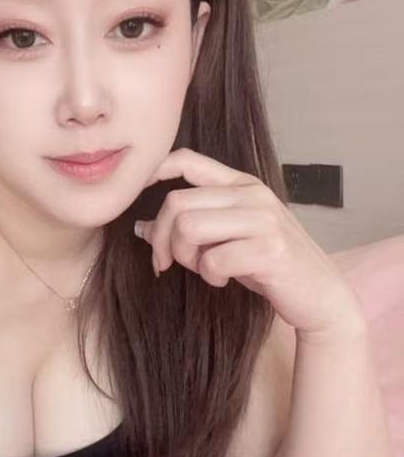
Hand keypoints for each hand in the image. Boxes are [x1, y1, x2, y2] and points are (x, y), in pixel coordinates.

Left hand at [135, 148, 365, 337]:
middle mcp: (252, 195)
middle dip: (163, 238)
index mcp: (242, 185)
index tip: (135, 195)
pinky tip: (224, 280)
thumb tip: (141, 228)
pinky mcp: (270, 250)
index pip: (187, 160)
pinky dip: (210, 276)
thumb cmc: (270, 265)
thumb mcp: (230, 238)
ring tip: (204, 270)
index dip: (153, 171)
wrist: (321, 295)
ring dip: (185, 257)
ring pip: (189, 227)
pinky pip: (213, 260)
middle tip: (168, 262)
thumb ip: (194, 225)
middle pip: (177, 202)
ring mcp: (263, 220)